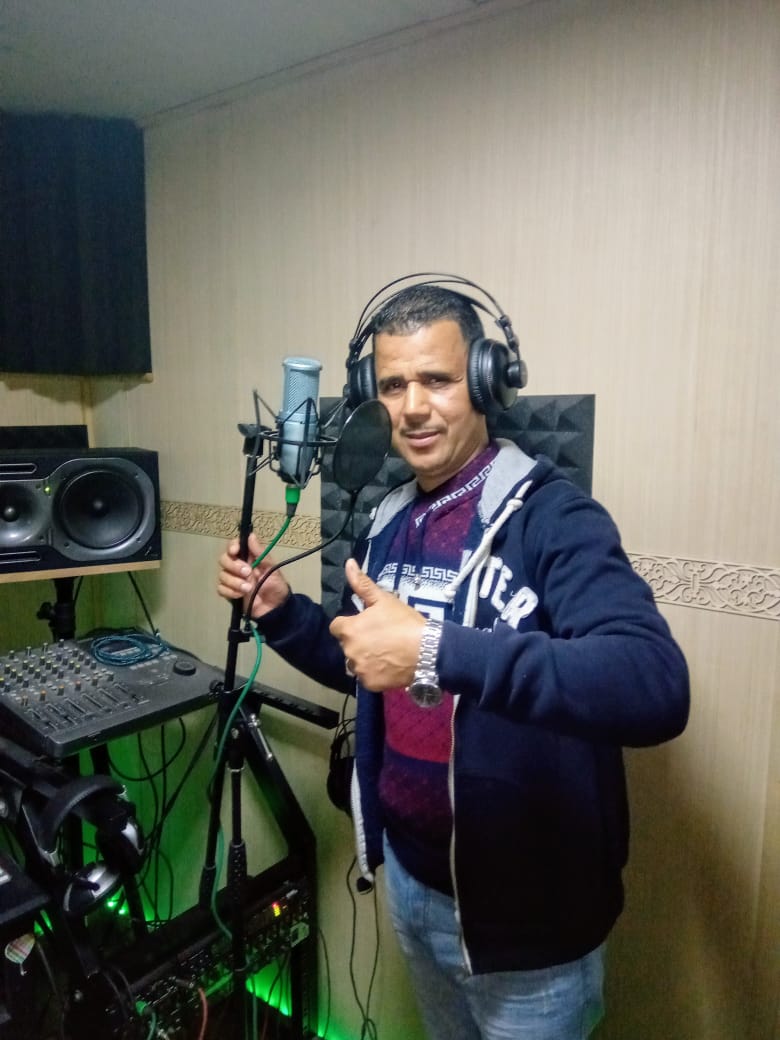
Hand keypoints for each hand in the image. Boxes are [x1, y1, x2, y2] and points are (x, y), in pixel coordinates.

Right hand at [216, 531, 290, 618]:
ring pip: (222, 575)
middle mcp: (238, 567)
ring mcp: (233, 580)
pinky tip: (241, 595)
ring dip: (235, 582)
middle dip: (234, 566)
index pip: (234, 546)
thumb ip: (260, 553)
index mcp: (248, 558)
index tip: (235, 551)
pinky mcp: (230, 593)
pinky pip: (221, 588)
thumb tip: (251, 535)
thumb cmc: (276, 586)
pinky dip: (230, 591)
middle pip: (224, 559)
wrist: (276, 608)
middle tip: (248, 573)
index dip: (232, 546)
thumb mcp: (271, 568)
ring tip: (249, 588)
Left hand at [329, 558, 425, 691]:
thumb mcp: (384, 600)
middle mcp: (349, 651)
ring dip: (364, 658)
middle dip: (359, 641)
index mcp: (349, 629)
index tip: (367, 624)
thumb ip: (362, 584)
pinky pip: (366, 677)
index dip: (351, 624)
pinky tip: (389, 666)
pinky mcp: (370, 684)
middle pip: (347, 645)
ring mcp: (359, 669)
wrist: (428, 651)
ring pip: (355, 662)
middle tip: (381, 638)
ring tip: (386, 653)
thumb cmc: (405, 622)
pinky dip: (375, 673)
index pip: (337, 626)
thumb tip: (348, 564)